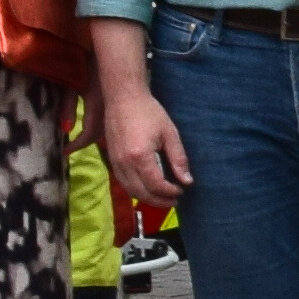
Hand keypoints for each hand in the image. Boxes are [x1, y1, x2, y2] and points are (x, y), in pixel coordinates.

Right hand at [98, 77, 189, 208]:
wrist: (123, 97)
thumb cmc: (148, 112)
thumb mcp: (169, 133)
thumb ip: (178, 159)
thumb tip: (187, 181)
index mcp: (140, 156)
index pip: (156, 186)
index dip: (170, 192)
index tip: (181, 190)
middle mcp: (125, 163)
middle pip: (142, 193)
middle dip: (160, 201)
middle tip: (175, 200)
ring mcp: (115, 163)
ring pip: (131, 191)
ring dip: (147, 199)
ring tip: (163, 197)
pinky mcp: (111, 160)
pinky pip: (123, 183)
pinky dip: (136, 190)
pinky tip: (148, 187)